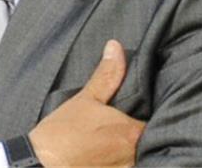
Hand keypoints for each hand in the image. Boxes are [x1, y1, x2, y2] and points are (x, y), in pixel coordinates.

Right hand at [29, 40, 144, 167]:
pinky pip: (129, 167)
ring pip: (142, 157)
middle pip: (153, 142)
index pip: (160, 122)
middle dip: (146, 133)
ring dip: (136, 149)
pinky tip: (109, 155)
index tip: (144, 108)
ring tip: (117, 139)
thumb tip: (115, 47)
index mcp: (131, 133)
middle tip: (129, 122)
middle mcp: (135, 156)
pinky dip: (124, 161)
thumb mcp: (85, 98)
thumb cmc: (62, 133)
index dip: (155, 114)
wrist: (41, 166)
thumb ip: (106, 74)